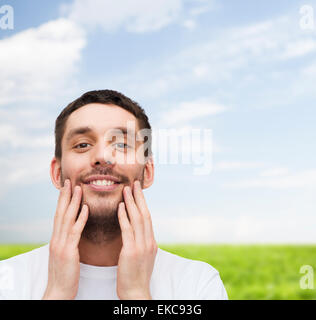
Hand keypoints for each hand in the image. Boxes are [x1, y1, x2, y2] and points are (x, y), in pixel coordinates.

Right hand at [42, 179, 88, 299]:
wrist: (59, 292)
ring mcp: (61, 244)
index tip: (67, 187)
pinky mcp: (68, 252)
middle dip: (65, 196)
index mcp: (57, 239)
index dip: (63, 200)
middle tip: (70, 181)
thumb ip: (68, 241)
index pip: (60, 215)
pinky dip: (80, 218)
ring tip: (78, 188)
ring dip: (73, 202)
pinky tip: (86, 208)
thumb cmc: (65, 274)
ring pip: (67, 218)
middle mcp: (57, 239)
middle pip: (61, 212)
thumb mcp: (65, 254)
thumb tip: (73, 230)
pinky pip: (75, 231)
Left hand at [116, 180, 157, 299]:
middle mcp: (149, 241)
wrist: (136, 292)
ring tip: (126, 189)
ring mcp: (142, 246)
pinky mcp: (131, 251)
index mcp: (151, 242)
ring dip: (132, 202)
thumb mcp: (143, 256)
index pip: (147, 217)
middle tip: (135, 183)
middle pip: (145, 214)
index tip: (138, 191)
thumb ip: (142, 242)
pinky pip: (128, 230)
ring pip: (138, 218)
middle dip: (139, 198)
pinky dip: (124, 216)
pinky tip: (120, 207)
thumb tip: (139, 231)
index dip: (143, 203)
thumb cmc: (136, 275)